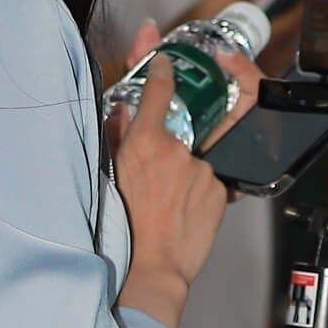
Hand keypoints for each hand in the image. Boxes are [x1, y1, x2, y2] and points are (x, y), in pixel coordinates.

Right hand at [109, 21, 235, 327]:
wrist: (151, 269)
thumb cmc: (122, 227)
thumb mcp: (108, 174)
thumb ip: (117, 136)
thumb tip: (124, 111)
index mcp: (145, 142)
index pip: (159, 85)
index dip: (161, 64)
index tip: (163, 58)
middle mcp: (178, 150)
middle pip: (196, 107)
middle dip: (204, 93)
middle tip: (202, 93)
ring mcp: (203, 170)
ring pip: (203, 147)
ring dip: (191, 157)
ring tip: (169, 190)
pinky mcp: (219, 191)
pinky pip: (212, 175)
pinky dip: (199, 182)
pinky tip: (181, 205)